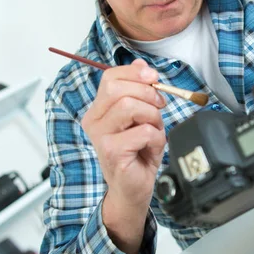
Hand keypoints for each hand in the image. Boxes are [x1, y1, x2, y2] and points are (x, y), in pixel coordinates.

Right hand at [81, 58, 166, 253]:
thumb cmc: (137, 154)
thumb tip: (141, 64)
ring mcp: (101, 137)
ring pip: (130, 106)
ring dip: (152, 117)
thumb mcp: (141, 117)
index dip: (135, 73)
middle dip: (147, 93)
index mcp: (98, 110)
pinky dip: (156, 138)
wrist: (133, 189)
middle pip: (117, 88)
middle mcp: (94, 122)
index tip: (154, 79)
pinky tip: (151, 148)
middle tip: (159, 106)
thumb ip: (139, 90)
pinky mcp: (113, 152)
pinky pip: (143, 131)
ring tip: (154, 130)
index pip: (110, 77)